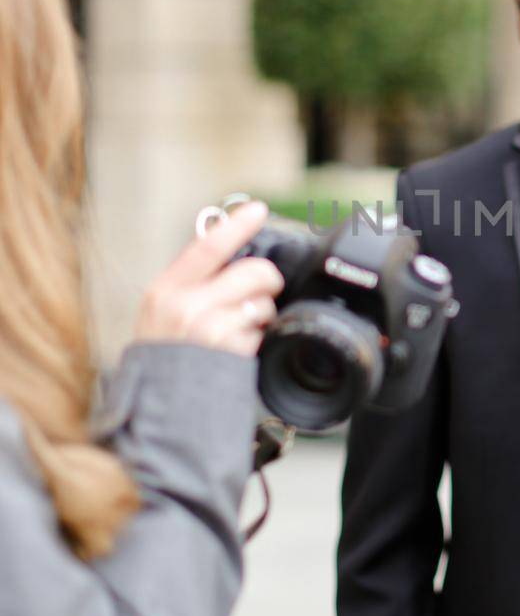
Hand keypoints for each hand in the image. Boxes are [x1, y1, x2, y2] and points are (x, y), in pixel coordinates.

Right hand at [135, 199, 283, 357]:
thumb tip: (229, 251)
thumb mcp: (160, 314)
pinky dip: (256, 343)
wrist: (157, 406)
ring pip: (263, 304)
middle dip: (267, 282)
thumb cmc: (162, 357)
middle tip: (262, 294)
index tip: (258, 209)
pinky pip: (261, 335)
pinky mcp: (229, 353)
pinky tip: (236, 353)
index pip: (207, 245)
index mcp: (165, 290)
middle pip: (253, 272)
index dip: (237, 224)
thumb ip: (189, 284)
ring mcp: (208, 329)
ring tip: (241, 331)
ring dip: (263, 317)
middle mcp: (184, 305)